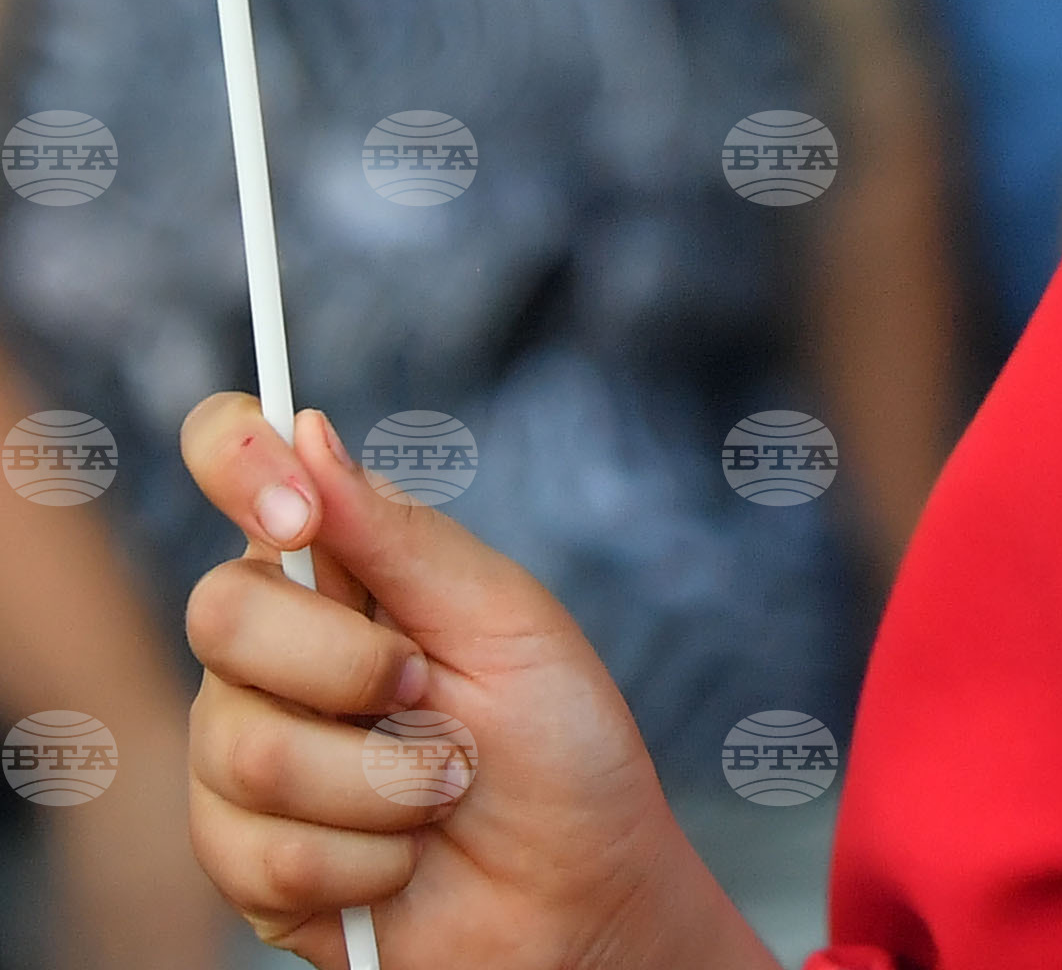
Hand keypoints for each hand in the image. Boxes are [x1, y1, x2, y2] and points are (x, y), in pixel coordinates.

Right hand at [181, 397, 770, 969]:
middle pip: (220, 614)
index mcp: (338, 564)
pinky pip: (260, 852)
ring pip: (246, 747)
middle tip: (429, 691)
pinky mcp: (241, 860)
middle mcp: (269, 648)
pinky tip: (402, 861)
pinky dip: (364, 861)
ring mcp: (241, 751)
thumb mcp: (503, 619)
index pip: (233, 462)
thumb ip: (399, 538)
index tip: (295, 511)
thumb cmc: (559, 743)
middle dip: (351, 667)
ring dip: (381, 781)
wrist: (576, 894)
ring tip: (443, 789)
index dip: (236, 461)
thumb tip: (306, 432)